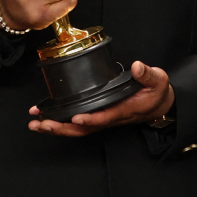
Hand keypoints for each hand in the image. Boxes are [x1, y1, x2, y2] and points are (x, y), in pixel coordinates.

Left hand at [28, 61, 173, 136]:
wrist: (159, 106)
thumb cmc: (156, 93)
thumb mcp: (158, 80)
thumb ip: (148, 74)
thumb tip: (137, 66)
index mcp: (124, 110)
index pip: (105, 117)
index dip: (90, 119)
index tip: (76, 117)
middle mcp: (110, 118)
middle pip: (84, 129)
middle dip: (62, 128)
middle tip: (43, 123)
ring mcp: (103, 119)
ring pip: (78, 130)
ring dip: (57, 128)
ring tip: (37, 123)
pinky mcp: (98, 117)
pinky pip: (78, 124)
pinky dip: (61, 123)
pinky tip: (45, 119)